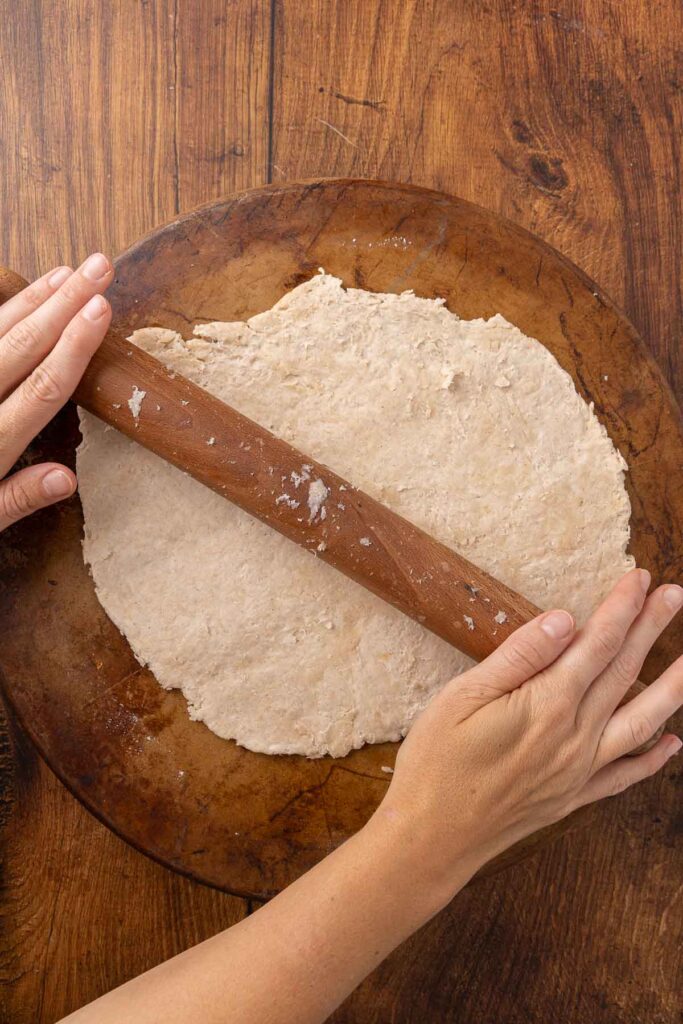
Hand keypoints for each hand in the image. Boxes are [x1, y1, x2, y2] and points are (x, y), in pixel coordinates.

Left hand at [0, 254, 112, 530]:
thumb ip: (16, 499)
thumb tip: (68, 477)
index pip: (44, 387)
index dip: (75, 346)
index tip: (101, 310)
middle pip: (24, 346)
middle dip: (65, 303)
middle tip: (98, 267)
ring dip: (34, 300)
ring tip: (67, 272)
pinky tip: (18, 295)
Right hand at [375, 568, 682, 907]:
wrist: (430, 840)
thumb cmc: (436, 763)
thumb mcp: (463, 696)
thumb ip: (520, 656)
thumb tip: (565, 619)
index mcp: (547, 705)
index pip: (596, 643)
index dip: (622, 608)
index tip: (641, 578)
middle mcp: (574, 737)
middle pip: (623, 672)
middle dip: (650, 629)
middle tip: (674, 595)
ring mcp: (578, 771)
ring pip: (640, 722)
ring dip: (671, 687)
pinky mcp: (572, 797)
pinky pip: (626, 775)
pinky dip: (654, 759)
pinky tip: (673, 743)